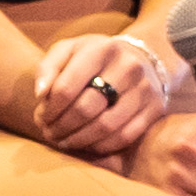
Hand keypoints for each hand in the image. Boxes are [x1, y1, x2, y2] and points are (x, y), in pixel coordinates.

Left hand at [20, 26, 190, 158]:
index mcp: (101, 49)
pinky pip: (125, 136)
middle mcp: (127, 67)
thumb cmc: (93, 57)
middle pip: (86, 109)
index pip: (66, 87)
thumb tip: (40, 94)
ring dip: (79, 140)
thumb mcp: (68, 50)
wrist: (139, 58)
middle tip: (49, 134)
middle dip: (62, 126)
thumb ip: (48, 68)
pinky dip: (101, 146)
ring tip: (64, 142)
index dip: (49, 109)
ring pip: (106, 126)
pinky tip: (87, 144)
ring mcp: (144, 89)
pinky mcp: (155, 108)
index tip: (41, 117)